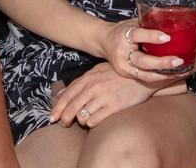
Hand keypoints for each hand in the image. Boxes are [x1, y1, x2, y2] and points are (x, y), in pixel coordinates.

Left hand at [51, 63, 177, 128]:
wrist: (142, 75)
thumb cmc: (119, 74)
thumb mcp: (98, 71)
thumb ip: (82, 82)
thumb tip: (62, 94)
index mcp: (88, 77)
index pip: (67, 94)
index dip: (57, 107)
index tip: (52, 116)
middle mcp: (93, 86)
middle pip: (71, 107)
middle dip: (64, 118)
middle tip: (64, 124)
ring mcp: (103, 96)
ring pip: (82, 115)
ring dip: (80, 121)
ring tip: (83, 120)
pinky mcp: (113, 106)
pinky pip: (94, 120)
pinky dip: (91, 123)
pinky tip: (94, 121)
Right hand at [99, 19, 182, 83]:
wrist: (104, 41)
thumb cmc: (123, 30)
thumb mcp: (133, 23)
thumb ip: (149, 23)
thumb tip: (171, 18)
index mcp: (124, 35)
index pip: (138, 35)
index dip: (152, 37)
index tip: (167, 38)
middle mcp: (122, 52)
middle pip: (142, 61)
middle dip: (161, 63)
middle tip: (178, 61)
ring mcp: (123, 66)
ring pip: (144, 74)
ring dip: (163, 74)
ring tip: (180, 71)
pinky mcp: (126, 74)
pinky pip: (144, 78)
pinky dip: (159, 77)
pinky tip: (172, 75)